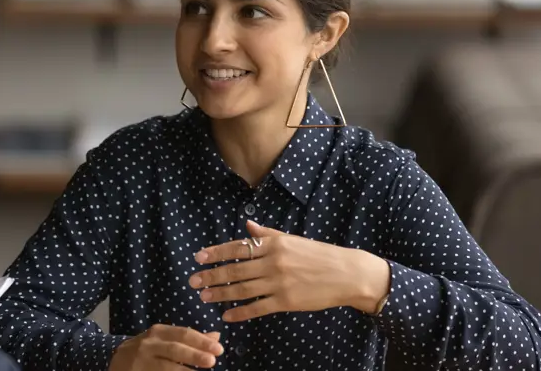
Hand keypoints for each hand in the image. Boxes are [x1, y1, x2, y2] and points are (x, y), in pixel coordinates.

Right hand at [108, 324, 223, 370]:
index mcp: (157, 333)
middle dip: (195, 355)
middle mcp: (148, 345)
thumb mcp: (164, 340)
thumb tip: (216, 336)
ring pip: (167, 367)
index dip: (201, 341)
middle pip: (175, 349)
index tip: (218, 348)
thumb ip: (188, 339)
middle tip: (212, 361)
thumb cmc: (146, 351)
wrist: (117, 364)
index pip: (182, 334)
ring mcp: (142, 362)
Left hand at [189, 221, 389, 321]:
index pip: (238, 247)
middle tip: (193, 280)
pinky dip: (240, 312)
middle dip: (212, 275)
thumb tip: (246, 225)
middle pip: (235, 269)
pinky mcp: (286, 301)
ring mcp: (279, 282)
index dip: (216, 253)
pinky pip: (258, 307)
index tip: (198, 257)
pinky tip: (227, 315)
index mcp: (274, 244)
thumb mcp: (293, 240)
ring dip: (221, 293)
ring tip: (204, 296)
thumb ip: (267, 234)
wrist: (347, 274)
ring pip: (242, 289)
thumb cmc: (319, 255)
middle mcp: (273, 262)